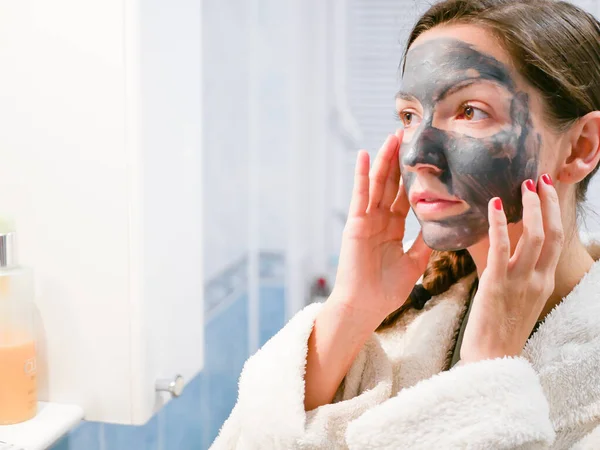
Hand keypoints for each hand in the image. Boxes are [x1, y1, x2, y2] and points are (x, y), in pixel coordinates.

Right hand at [330, 130, 432, 326]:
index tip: (423, 156)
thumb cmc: (387, 289)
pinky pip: (360, 195)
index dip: (413, 176)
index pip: (405, 195)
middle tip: (408, 134)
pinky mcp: (355, 223)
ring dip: (384, 160)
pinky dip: (360, 175)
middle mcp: (379, 220)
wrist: (366, 306)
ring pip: (377, 184)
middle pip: (391, 184)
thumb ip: (425, 241)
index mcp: (393, 228)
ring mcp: (366, 220)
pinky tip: (363, 155)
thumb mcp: (415, 262)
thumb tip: (444, 226)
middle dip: (399, 160)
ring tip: (392, 136)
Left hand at [460, 174, 563, 362]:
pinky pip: (501, 249)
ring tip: (523, 187)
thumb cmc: (500, 328)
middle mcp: (538, 279)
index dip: (552, 213)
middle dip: (548, 203)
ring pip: (533, 237)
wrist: (492, 360)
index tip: (546, 191)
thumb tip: (501, 249)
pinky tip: (493, 206)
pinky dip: (498, 225)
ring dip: (530, 208)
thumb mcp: (517, 298)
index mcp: (543, 281)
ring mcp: (519, 282)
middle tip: (539, 180)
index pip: (555, 240)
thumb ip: (515, 274)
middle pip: (551, 234)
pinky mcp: (496, 286)